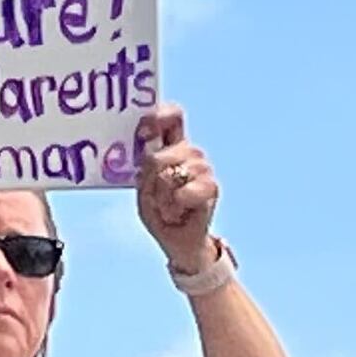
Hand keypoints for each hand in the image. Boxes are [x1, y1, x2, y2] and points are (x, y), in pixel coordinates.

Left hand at [132, 108, 219, 269]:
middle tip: (155, 197)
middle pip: (162, 154)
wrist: (178, 240)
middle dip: (151, 180)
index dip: (160, 116)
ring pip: (169, 175)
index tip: (145, 128)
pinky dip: (175, 206)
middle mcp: (189, 152)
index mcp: (171, 147)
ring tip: (168, 207)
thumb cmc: (159, 212)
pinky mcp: (211, 186)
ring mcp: (202, 168)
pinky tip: (180, 212)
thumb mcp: (144, 189)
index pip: (172, 118)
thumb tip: (150, 151)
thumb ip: (146, 167)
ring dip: (162, 198)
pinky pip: (185, 191)